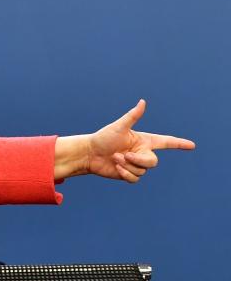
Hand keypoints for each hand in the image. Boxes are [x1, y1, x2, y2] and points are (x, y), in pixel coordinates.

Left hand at [54, 100, 194, 181]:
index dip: (179, 144)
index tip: (192, 145)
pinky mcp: (128, 174)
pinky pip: (135, 178)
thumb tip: (142, 102)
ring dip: (127, 166)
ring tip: (115, 158)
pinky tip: (116, 168)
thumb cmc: (103, 138)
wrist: (89, 153)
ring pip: (142, 171)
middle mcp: (141, 153)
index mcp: (143, 141)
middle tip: (124, 155)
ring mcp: (135, 164)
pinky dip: (126, 174)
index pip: (166, 142)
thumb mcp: (118, 127)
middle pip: (153, 162)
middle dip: (139, 160)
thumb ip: (132, 116)